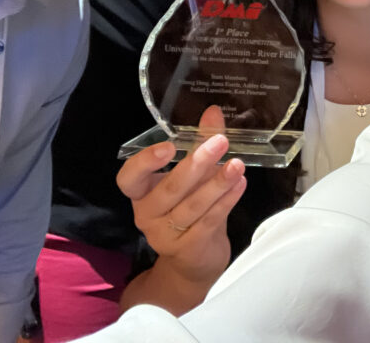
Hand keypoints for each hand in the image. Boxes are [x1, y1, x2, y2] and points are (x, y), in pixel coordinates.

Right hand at [117, 106, 246, 287]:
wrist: (196, 257)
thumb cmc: (191, 205)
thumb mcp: (194, 173)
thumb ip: (201, 141)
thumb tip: (213, 111)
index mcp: (142, 193)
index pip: (129, 179)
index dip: (144, 163)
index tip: (168, 146)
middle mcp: (148, 214)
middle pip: (170, 189)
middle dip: (197, 164)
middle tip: (220, 142)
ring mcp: (166, 235)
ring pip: (192, 206)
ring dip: (217, 184)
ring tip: (237, 165)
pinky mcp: (188, 248)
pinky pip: (208, 221)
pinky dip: (226, 202)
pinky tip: (240, 185)